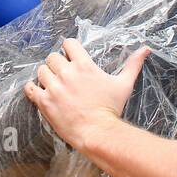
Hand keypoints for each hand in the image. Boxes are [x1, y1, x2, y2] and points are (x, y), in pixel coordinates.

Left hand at [23, 38, 150, 149]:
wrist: (99, 133)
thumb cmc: (111, 108)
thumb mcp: (124, 84)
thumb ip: (133, 64)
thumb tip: (146, 49)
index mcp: (84, 65)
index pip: (68, 43)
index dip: (69, 49)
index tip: (71, 57)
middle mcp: (66, 73)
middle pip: (52, 57)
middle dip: (57, 63)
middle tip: (63, 74)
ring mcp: (53, 88)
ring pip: (41, 71)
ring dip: (46, 76)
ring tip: (53, 84)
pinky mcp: (44, 102)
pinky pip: (31, 88)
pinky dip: (33, 89)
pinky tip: (40, 92)